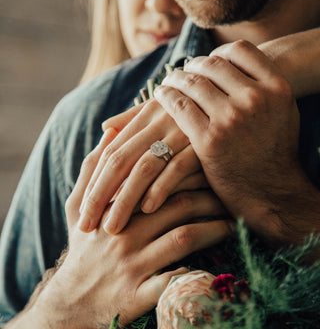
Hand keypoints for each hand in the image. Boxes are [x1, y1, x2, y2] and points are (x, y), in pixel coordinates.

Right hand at [38, 148, 229, 328]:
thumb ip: (92, 169)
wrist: (70, 304)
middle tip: (230, 192)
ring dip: (215, 228)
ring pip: (183, 237)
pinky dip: (200, 272)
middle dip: (209, 196)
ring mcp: (132, 265)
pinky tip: (220, 266)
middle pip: (177, 205)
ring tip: (234, 222)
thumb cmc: (82, 249)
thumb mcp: (76, 207)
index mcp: (111, 208)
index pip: (156, 179)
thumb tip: (110, 133)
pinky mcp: (139, 296)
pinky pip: (177, 281)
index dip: (187, 171)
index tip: (209, 166)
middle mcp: (123, 233)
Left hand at [78, 96, 208, 234]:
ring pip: (143, 167)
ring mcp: (181, 131)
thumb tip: (105, 128)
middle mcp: (158, 121)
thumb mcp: (163, 112)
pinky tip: (148, 210)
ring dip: (125, 200)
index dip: (93, 183)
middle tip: (86, 226)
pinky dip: (161, 188)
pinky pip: (177, 167)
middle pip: (119, 160)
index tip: (81, 211)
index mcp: (145, 115)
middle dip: (99, 195)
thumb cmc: (194, 114)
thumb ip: (133, 120)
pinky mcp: (203, 144)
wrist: (235, 101)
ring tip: (113, 227)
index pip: (110, 152)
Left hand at [154, 40, 314, 240]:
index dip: (219, 53)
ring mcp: (231, 119)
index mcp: (277, 87)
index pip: (240, 51)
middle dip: (193, 65)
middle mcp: (255, 99)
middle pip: (212, 65)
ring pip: (192, 82)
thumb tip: (234, 63)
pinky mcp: (209, 140)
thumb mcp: (282, 112)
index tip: (209, 61)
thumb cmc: (275, 152)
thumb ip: (262, 86)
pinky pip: (179, 106)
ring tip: (168, 82)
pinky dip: (165, 96)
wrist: (272, 194)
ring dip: (175, 78)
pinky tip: (160, 95)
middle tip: (183, 72)